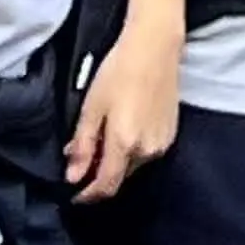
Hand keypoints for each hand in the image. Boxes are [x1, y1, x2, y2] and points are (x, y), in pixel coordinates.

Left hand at [67, 34, 181, 198]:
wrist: (154, 49)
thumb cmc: (119, 72)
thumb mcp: (91, 108)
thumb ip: (83, 146)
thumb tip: (73, 177)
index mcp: (125, 145)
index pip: (105, 186)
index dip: (88, 196)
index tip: (74, 195)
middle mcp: (147, 151)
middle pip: (118, 178)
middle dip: (99, 175)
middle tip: (83, 156)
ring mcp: (162, 144)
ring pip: (132, 167)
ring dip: (115, 162)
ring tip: (102, 138)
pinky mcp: (170, 135)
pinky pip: (146, 154)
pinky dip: (131, 151)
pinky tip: (122, 130)